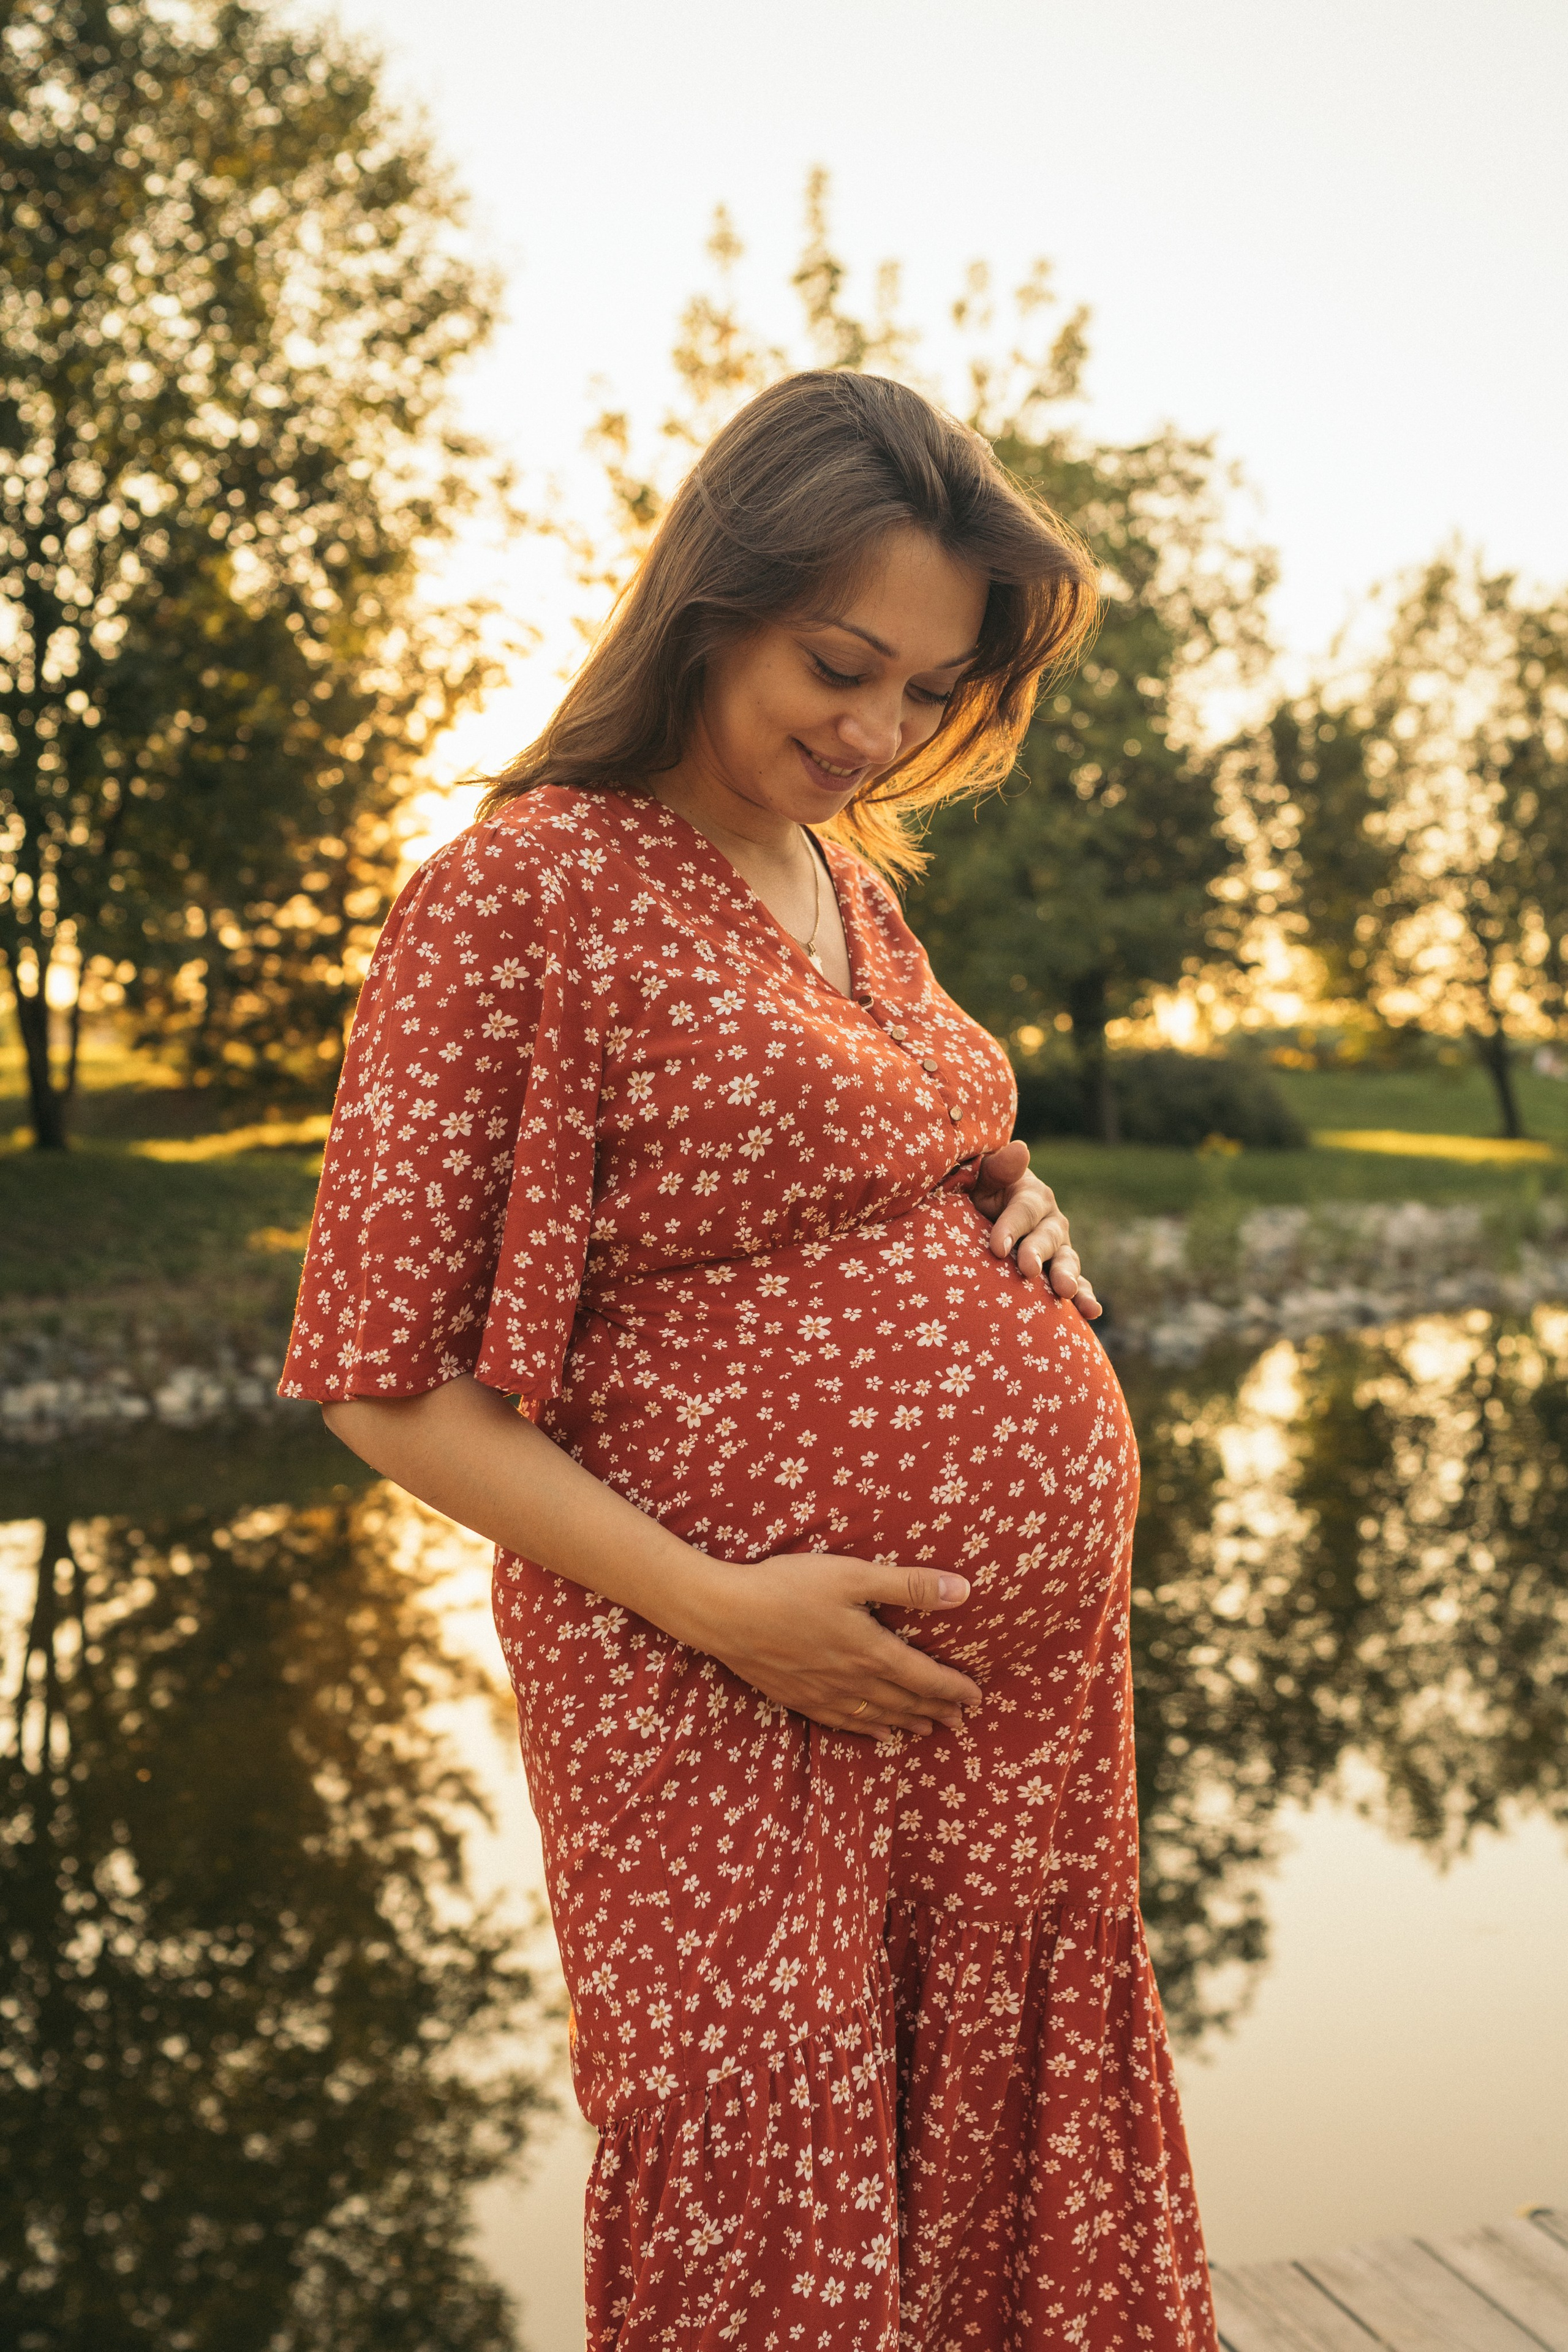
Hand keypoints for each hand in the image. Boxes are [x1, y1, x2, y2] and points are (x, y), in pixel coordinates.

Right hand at [677, 1552, 984, 1740]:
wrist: (726, 1614)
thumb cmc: (789, 1587)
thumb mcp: (853, 1575)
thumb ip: (909, 1585)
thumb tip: (963, 1591)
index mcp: (872, 1651)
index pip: (925, 1678)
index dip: (954, 1689)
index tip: (976, 1698)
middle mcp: (853, 1680)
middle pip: (905, 1702)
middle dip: (937, 1710)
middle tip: (961, 1721)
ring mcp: (824, 1694)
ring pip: (877, 1717)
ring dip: (907, 1723)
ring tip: (928, 1731)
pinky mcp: (798, 1697)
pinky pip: (843, 1723)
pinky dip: (868, 1730)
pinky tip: (877, 1733)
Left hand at [972, 1140, 1100, 1318]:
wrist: (981, 1219)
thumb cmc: (978, 1198)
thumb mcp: (982, 1180)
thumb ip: (999, 1167)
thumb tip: (1021, 1148)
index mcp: (1031, 1195)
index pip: (1023, 1210)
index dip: (1011, 1228)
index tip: (996, 1248)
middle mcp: (1051, 1221)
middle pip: (1047, 1237)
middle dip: (1038, 1253)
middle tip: (1026, 1269)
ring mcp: (1059, 1249)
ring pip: (1066, 1262)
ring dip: (1067, 1277)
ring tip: (1065, 1291)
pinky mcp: (1060, 1273)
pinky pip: (1077, 1286)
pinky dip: (1085, 1298)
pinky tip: (1092, 1312)